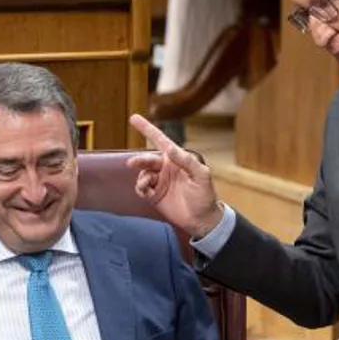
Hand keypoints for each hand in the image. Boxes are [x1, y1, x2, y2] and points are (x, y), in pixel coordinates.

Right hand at [127, 114, 223, 237]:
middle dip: (139, 160)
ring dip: (141, 177)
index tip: (134, 118)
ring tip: (146, 184)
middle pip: (147, 159)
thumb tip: (170, 149)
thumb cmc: (206, 196)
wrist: (202, 221)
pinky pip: (141, 187)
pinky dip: (140, 186)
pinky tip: (145, 190)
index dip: (147, 129)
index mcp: (178, 160)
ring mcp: (160, 181)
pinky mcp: (154, 195)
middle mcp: (166, 168)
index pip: (161, 141)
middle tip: (132, 163)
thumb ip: (187, 161)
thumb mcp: (201, 176)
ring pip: (143, 173)